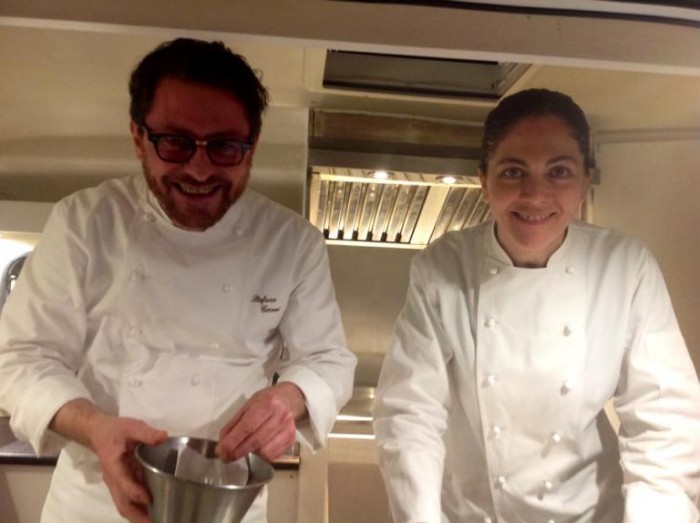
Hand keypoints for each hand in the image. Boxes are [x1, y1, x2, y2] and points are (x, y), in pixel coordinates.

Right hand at [50, 399, 167, 522]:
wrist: (99, 432)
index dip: (135, 492)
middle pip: (122, 503)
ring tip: (157, 520)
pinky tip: (152, 511)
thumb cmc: (116, 430)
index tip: (149, 499)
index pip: (123, 483)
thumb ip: (146, 433)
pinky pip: (127, 501)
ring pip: (124, 505)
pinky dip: (138, 509)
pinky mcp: (121, 484)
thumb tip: (163, 437)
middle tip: (154, 522)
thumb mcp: (131, 426)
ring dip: (138, 515)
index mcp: (114, 466)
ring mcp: (115, 484)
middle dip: (137, 516)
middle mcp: (113, 479)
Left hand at [216, 382, 306, 462]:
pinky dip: (262, 457)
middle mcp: (280, 416)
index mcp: (267, 403)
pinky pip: (273, 456)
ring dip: (251, 454)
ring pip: (265, 451)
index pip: (247, 427)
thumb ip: (234, 424)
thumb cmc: (265, 402)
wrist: (289, 399)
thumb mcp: (247, 406)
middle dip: (238, 452)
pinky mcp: (292, 440)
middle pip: (256, 441)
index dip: (232, 442)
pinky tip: (258, 450)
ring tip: (245, 449)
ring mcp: (288, 428)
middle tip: (226, 457)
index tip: (221, 451)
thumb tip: (222, 444)